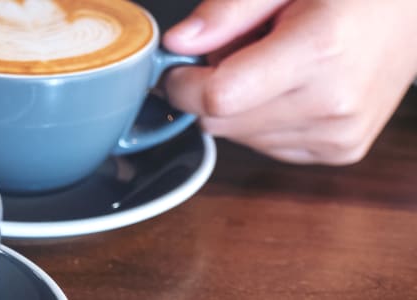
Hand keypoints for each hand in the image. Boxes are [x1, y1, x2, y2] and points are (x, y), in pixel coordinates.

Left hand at [162, 0, 416, 163]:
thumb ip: (226, 12)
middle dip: (209, 91)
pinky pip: (266, 146)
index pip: (218, 97)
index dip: (183, 84)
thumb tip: (177, 44)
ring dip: (238, 107)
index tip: (178, 66)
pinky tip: (288, 88)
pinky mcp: (340, 151)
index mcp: (319, 50)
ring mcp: (339, 134)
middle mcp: (333, 102)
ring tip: (270, 67)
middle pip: (221, 122)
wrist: (411, 14)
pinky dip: (261, 121)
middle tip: (236, 53)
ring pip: (239, 138)